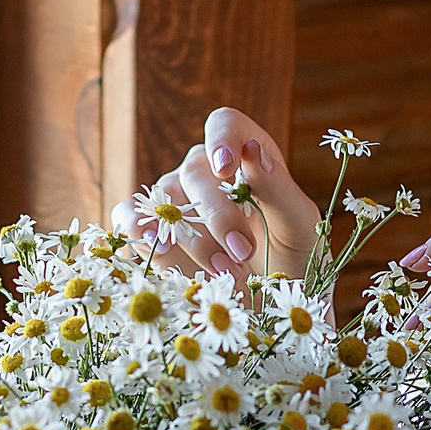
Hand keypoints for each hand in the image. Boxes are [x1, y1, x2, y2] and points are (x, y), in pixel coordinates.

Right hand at [113, 108, 320, 281]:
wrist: (272, 303)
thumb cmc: (293, 258)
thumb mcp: (301, 227)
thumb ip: (279, 188)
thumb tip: (251, 151)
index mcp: (247, 157)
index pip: (225, 125)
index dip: (221, 139)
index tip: (226, 169)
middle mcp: (205, 172)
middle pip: (194, 171)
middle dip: (217, 215)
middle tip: (243, 252)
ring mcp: (174, 200)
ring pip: (165, 200)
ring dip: (192, 237)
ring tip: (225, 271)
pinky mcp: (152, 232)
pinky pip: (129, 217)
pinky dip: (136, 229)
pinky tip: (157, 249)